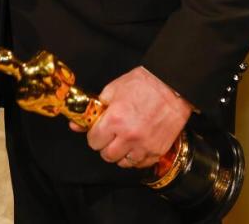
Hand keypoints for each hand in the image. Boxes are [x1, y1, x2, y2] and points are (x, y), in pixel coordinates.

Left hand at [78, 66, 192, 169]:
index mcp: (115, 120)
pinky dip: (137, 157)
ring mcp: (145, 146)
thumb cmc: (143, 84)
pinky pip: (141, 164)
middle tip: (110, 136)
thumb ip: (94, 110)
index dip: (94, 135)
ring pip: (124, 163)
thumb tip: (76, 125)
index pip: (94, 142)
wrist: (172, 85)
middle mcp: (129, 136)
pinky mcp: (158, 150)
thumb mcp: (112, 90)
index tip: (98, 131)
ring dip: (121, 154)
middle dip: (105, 146)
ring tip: (125, 140)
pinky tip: (137, 145)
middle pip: (107, 156)